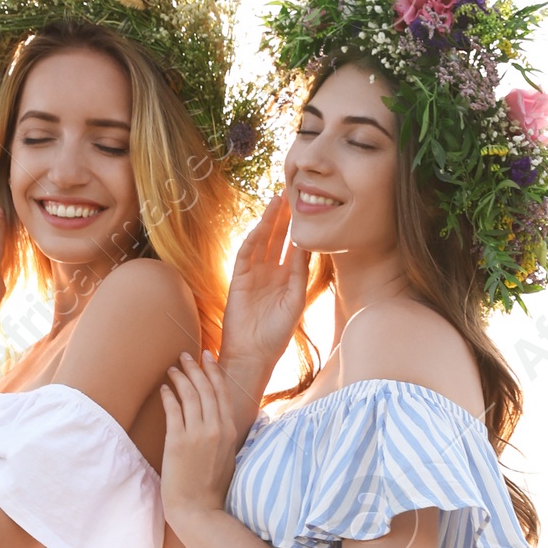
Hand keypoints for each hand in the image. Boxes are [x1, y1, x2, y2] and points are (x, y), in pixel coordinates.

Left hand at [160, 352, 242, 530]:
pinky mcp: (178, 442)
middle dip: (195, 367)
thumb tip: (219, 420)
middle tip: (186, 355)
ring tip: (172, 369)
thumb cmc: (210, 488)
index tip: (207, 356)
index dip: (214, 371)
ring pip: (190, 394)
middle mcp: (216, 428)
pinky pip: (173, 409)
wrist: (199, 510)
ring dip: (180, 377)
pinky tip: (163, 389)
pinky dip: (168, 395)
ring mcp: (198, 434)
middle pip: (206, 388)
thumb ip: (224, 435)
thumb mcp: (226, 457)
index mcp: (230, 431)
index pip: (222, 392)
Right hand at [217, 195, 311, 396]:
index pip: (294, 247)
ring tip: (277, 201)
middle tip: (292, 193)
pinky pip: (245, 255)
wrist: (253, 354)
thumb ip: (300, 273)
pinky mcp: (238, 279)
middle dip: (284, 217)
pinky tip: (260, 227)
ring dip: (269, 222)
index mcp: (287, 278)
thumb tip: (306, 246)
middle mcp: (271, 273)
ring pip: (262, 241)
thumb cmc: (277, 334)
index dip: (300, 228)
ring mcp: (254, 274)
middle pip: (278, 238)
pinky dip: (252, 241)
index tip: (309, 208)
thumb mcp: (295, 301)